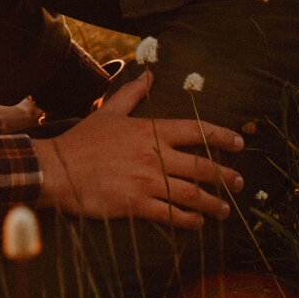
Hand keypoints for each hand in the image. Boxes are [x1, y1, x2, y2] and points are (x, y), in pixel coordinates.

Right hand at [32, 71, 247, 227]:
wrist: (58, 169)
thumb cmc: (83, 141)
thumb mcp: (109, 112)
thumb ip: (132, 94)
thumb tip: (150, 74)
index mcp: (151, 131)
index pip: (196, 131)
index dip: (221, 136)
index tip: (240, 143)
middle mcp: (155, 155)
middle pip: (202, 166)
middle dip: (226, 176)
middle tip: (239, 183)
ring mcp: (147, 181)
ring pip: (192, 194)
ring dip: (213, 203)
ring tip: (225, 210)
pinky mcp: (136, 204)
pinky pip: (171, 214)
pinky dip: (188, 220)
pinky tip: (197, 223)